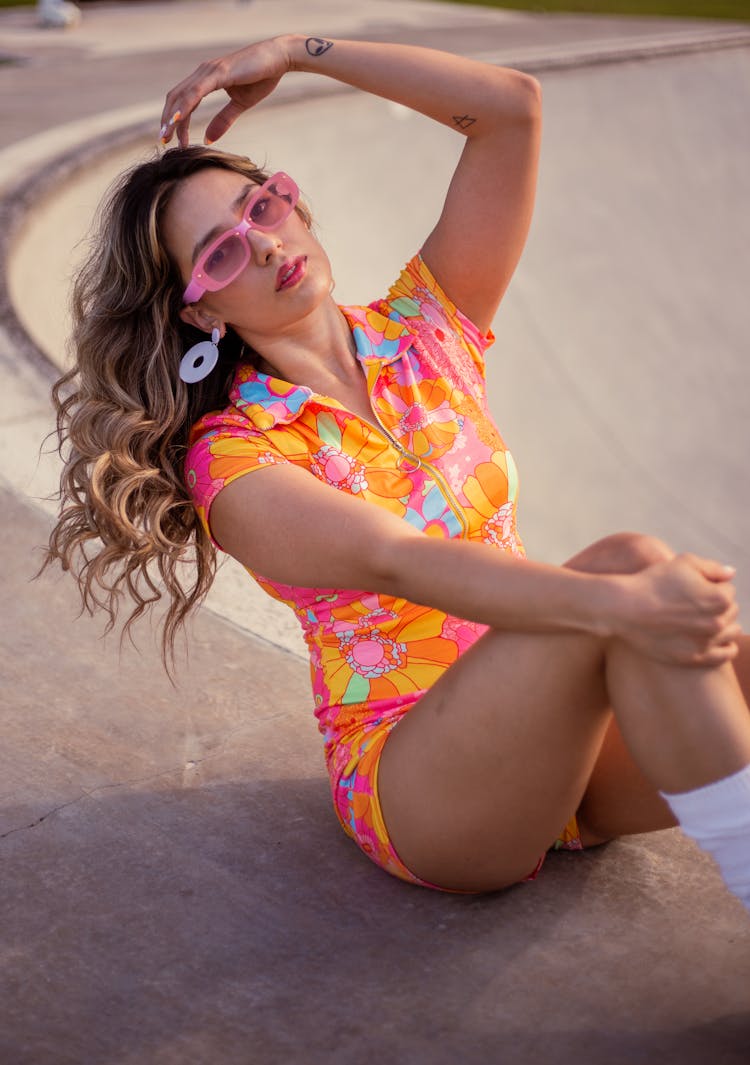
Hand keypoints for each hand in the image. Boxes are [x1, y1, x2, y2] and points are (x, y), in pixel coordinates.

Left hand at [159, 36, 293, 147]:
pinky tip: (178, 119)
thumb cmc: (261, 77)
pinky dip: (185, 106)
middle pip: (176, 98)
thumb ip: (224, 120)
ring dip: (173, 117)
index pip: (183, 100)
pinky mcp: (218, 73)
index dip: (175, 119)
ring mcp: (209, 71)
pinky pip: (196, 92)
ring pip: (182, 96)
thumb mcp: (241, 105)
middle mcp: (203, 73)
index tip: (171, 138)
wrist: (279, 59)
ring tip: (167, 135)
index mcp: (206, 79)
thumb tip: (208, 139)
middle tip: (163, 141)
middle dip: (168, 120)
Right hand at [613, 553, 741, 667]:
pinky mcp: (695, 658)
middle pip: (731, 611)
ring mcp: (707, 643)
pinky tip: (716, 639)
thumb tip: (730, 575)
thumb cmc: (653, 582)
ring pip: (731, 632)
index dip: (712, 585)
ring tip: (704, 619)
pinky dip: (725, 646)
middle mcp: (717, 622)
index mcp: (719, 598)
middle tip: (695, 602)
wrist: (625, 608)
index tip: (694, 587)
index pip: (728, 590)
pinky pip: (725, 654)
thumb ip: (712, 568)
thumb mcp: (683, 563)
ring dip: (723, 624)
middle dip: (718, 605)